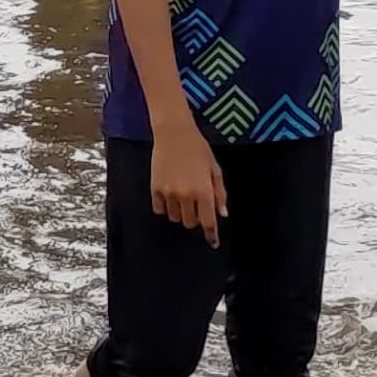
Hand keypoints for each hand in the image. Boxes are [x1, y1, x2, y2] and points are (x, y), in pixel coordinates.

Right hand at [149, 121, 226, 246]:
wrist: (173, 133)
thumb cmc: (198, 149)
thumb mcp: (214, 169)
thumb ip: (220, 193)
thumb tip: (222, 214)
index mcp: (204, 191)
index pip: (208, 222)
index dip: (211, 235)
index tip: (213, 243)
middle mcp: (186, 195)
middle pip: (190, 223)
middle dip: (195, 217)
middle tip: (196, 203)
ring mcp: (169, 193)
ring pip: (175, 217)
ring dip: (181, 212)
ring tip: (182, 194)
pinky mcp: (155, 189)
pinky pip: (160, 209)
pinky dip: (166, 206)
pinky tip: (170, 193)